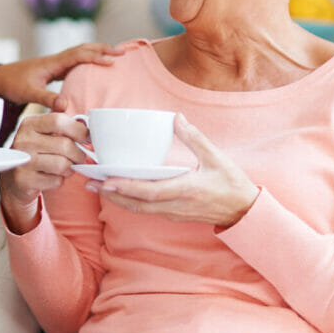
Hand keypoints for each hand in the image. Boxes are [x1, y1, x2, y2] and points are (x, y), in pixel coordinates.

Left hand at [0, 42, 125, 110]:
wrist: (0, 79)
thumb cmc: (13, 84)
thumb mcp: (29, 93)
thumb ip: (46, 99)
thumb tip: (65, 105)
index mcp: (53, 63)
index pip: (78, 55)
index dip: (95, 57)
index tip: (111, 61)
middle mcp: (56, 60)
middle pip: (84, 49)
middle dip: (103, 49)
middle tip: (123, 52)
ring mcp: (56, 63)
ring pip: (81, 53)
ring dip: (98, 52)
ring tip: (116, 55)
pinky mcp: (55, 69)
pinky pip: (76, 61)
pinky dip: (89, 60)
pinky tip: (97, 66)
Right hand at [0, 112, 89, 232]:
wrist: (14, 178)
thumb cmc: (37, 151)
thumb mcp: (45, 132)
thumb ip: (63, 122)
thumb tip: (85, 122)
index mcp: (29, 124)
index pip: (59, 121)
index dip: (78, 130)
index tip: (86, 138)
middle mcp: (23, 140)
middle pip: (65, 145)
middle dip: (78, 154)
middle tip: (78, 158)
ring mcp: (22, 161)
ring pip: (62, 165)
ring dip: (70, 169)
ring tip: (66, 167)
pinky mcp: (23, 180)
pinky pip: (56, 181)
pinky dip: (60, 181)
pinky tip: (53, 177)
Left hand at [92, 116, 259, 227]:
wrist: (244, 212)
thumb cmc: (232, 184)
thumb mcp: (216, 157)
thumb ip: (195, 138)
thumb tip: (176, 118)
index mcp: (186, 190)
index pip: (150, 192)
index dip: (126, 188)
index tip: (106, 181)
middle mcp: (176, 205)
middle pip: (137, 204)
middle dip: (112, 195)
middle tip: (89, 182)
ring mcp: (174, 212)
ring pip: (139, 209)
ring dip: (117, 199)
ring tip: (97, 186)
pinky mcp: (173, 214)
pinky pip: (146, 209)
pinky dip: (129, 201)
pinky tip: (118, 191)